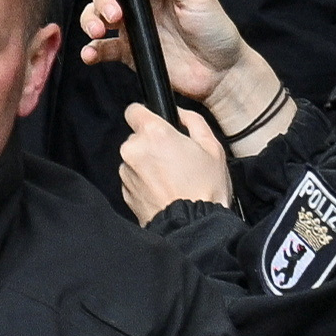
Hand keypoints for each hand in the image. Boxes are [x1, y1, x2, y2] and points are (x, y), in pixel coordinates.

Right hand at [75, 0, 279, 128]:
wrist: (222, 74)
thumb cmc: (217, 32)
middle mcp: (141, 3)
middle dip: (101, 0)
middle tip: (114, 16)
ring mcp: (132, 27)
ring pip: (95, 16)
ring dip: (89, 21)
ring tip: (99, 32)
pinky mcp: (129, 52)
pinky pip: (101, 48)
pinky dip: (91, 50)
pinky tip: (91, 53)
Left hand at [117, 99, 237, 220]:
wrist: (192, 225)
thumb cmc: (205, 187)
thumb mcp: (212, 148)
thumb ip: (193, 122)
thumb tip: (180, 113)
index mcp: (153, 133)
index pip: (134, 110)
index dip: (146, 116)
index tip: (157, 124)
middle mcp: (132, 149)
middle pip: (137, 137)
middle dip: (152, 143)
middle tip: (176, 157)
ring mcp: (125, 171)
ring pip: (134, 158)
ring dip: (148, 163)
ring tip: (172, 178)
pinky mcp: (123, 190)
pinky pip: (133, 177)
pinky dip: (144, 180)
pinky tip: (163, 189)